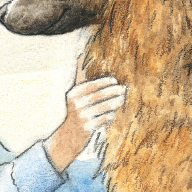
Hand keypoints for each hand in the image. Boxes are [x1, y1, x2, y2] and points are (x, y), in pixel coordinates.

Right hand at [45, 57, 125, 172]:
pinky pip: (103, 119)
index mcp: (73, 95)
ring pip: (103, 107)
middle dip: (113, 91)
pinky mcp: (87, 128)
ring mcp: (82, 117)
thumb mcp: (74, 96)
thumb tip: (81, 54)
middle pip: (99, 95)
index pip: (92, 85)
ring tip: (122, 99)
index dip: (105, 82)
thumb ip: (80, 78)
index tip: (115, 80)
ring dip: (115, 102)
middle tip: (124, 89)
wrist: (67, 137)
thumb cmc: (75, 112)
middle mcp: (76, 105)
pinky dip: (110, 116)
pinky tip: (113, 114)